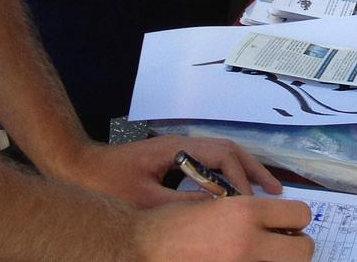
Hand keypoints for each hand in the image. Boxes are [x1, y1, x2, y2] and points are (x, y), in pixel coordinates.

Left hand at [65, 135, 280, 207]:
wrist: (78, 165)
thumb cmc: (109, 182)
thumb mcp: (146, 200)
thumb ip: (183, 206)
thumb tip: (218, 213)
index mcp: (178, 148)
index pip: (222, 156)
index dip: (241, 180)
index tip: (251, 204)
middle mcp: (182, 143)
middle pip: (227, 150)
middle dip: (253, 169)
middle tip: (277, 191)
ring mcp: (177, 149)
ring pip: (220, 154)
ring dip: (242, 170)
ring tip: (264, 190)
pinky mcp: (171, 158)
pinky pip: (207, 162)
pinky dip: (225, 174)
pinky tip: (230, 193)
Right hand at [132, 196, 313, 261]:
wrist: (145, 247)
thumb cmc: (174, 221)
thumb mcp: (215, 203)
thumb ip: (246, 210)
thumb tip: (273, 219)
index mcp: (245, 212)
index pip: (299, 214)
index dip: (296, 217)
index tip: (288, 222)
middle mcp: (249, 242)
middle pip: (303, 250)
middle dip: (297, 245)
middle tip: (283, 243)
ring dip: (279, 259)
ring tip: (260, 252)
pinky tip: (242, 260)